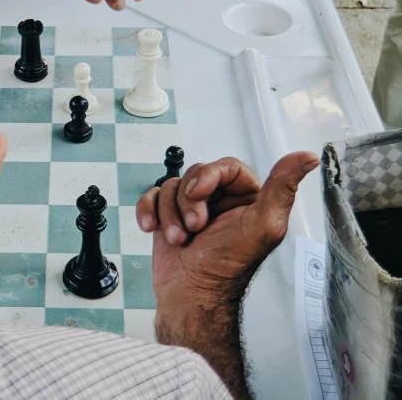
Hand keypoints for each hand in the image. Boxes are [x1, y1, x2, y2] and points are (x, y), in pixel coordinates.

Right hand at [136, 152, 318, 307]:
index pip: (226, 166)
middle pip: (195, 173)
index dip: (208, 175)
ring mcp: (191, 209)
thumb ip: (283, 187)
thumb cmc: (226, 268)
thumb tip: (307, 157)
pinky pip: (152, 197)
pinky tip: (154, 229)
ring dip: (170, 214)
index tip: (199, 192)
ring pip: (171, 186)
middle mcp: (220, 201)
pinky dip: (149, 212)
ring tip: (181, 239)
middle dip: (188, 202)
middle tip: (196, 227)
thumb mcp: (262, 225)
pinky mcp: (168, 217)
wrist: (190, 296)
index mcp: (248, 199)